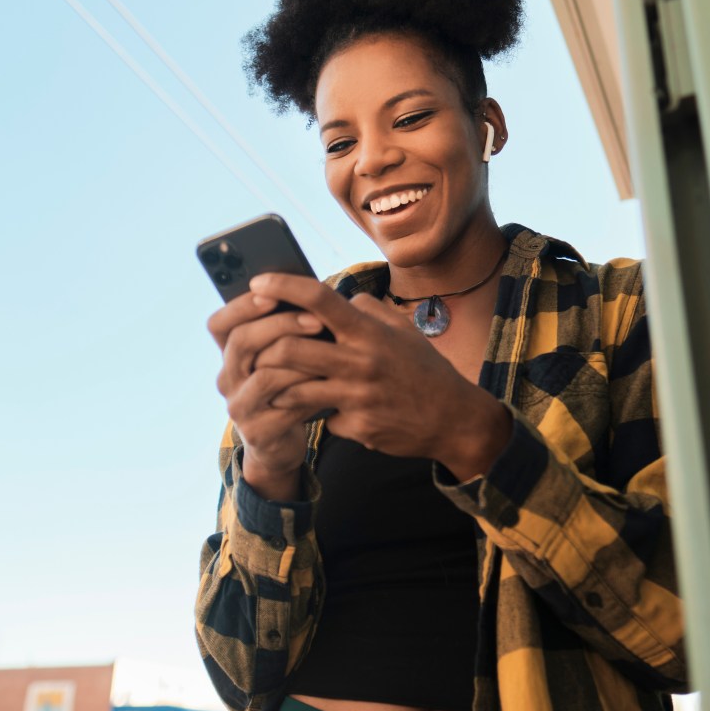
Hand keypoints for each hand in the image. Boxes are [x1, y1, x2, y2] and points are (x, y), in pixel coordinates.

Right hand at [207, 289, 330, 498]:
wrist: (282, 443)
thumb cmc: (289, 388)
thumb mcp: (282, 357)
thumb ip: (284, 331)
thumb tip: (309, 293)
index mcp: (230, 354)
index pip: (219, 323)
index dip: (241, 306)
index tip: (272, 292)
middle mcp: (227, 378)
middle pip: (241, 341)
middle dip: (281, 325)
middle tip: (317, 320)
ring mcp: (239, 406)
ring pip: (264, 375)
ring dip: (300, 361)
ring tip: (329, 352)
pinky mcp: (257, 431)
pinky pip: (284, 406)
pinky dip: (309, 392)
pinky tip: (329, 384)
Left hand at [246, 273, 511, 479]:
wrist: (454, 420)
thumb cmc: (424, 369)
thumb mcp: (402, 330)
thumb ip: (366, 310)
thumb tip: (333, 296)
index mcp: (370, 332)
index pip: (319, 299)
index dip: (283, 287)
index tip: (257, 283)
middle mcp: (362, 362)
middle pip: (290, 348)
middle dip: (264, 349)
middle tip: (254, 350)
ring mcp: (358, 397)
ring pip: (295, 389)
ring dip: (278, 387)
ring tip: (272, 384)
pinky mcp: (357, 427)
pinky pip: (321, 418)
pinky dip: (318, 414)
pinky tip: (326, 413)